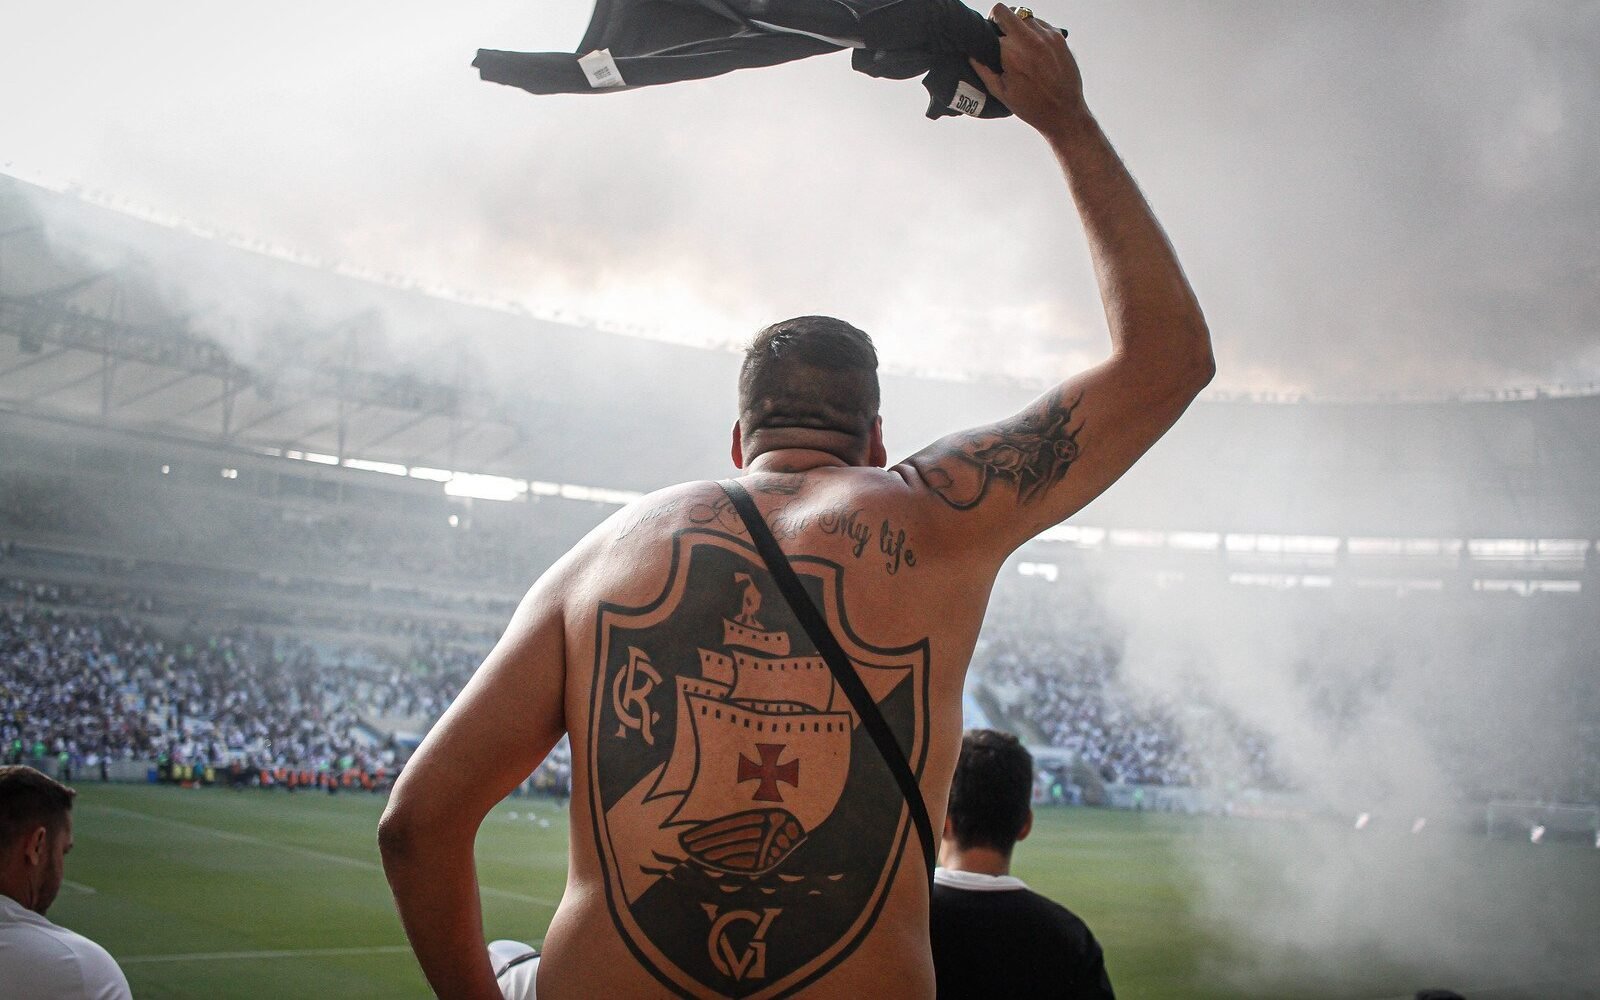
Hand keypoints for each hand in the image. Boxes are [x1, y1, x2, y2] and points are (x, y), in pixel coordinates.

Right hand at [971, 5, 1087, 134]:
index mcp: (1010, 53)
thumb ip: (982, 69)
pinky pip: (1040, 22)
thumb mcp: (1000, 92)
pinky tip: (1033, 49)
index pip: (988, 29)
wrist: (1064, 112)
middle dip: (996, 19)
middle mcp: (1029, 39)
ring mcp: (1046, 35)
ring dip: (1017, 25)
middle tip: (997, 33)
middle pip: (1003, 11)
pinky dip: (1033, 31)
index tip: (986, 43)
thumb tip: (971, 54)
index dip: (985, 36)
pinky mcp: (1058, 36)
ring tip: (1018, 44)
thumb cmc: (1032, 106)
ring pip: (1022, 15)